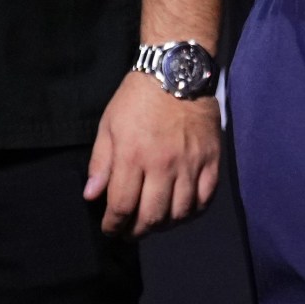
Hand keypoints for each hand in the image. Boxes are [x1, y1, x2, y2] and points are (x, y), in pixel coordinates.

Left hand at [85, 72, 221, 236]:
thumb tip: (92, 195)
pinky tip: (183, 210)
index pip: (122, 206)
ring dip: (165, 224)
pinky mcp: (211, 159)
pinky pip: (206, 198)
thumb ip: (101, 163)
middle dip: (137, 230)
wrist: (177, 73)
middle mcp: (163, 164)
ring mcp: (191, 163)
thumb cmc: (136, 99)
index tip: (110, 228)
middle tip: (131, 230)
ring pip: (180, 212)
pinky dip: (194, 212)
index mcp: (133, 156)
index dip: (113, 225)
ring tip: (156, 221)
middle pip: (152, 216)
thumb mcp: (108, 126)